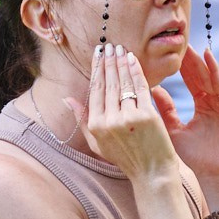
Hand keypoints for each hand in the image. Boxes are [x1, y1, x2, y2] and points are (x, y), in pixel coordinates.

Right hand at [78, 41, 183, 185]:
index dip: (96, 70)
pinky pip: (140, 88)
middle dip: (108, 62)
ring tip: (120, 49)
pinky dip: (136, 71)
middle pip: (109, 84)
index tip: (97, 54)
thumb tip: (67, 99)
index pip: (95, 90)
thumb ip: (82, 120)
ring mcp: (128, 118)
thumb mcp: (97, 143)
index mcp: (95, 126)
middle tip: (109, 46)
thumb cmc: (125, 158)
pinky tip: (133, 60)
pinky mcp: (147, 116)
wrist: (152, 173)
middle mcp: (109, 121)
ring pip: (123, 83)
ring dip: (121, 63)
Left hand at [152, 46, 218, 197]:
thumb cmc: (194, 157)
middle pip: (200, 75)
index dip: (179, 67)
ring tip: (188, 45)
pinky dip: (215, 70)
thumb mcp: (174, 129)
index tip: (166, 53)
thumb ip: (165, 109)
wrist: (214, 174)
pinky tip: (207, 56)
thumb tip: (151, 89)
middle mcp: (214, 100)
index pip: (190, 80)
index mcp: (202, 104)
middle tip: (175, 41)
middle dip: (188, 59)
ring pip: (210, 76)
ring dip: (199, 60)